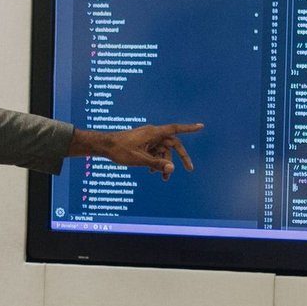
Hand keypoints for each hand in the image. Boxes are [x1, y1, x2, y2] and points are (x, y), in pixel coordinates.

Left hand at [82, 122, 200, 177]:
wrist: (105, 146)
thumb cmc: (120, 150)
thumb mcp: (139, 160)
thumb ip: (156, 164)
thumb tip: (172, 168)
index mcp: (153, 133)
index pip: (175, 129)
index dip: (189, 128)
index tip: (201, 127)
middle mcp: (153, 134)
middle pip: (172, 144)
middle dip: (179, 157)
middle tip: (190, 169)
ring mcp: (148, 138)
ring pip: (163, 151)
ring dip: (165, 163)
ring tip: (164, 178)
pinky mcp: (143, 143)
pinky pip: (155, 152)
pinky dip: (156, 161)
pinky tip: (152, 172)